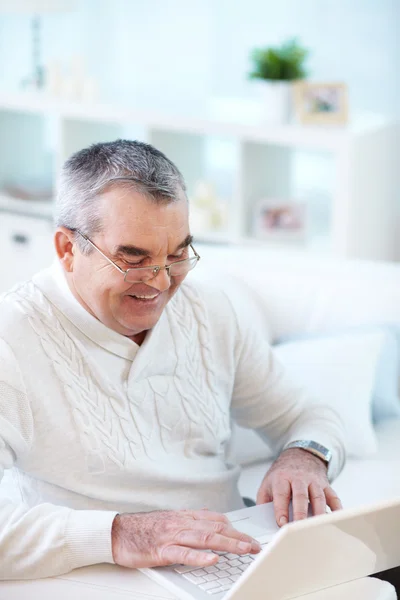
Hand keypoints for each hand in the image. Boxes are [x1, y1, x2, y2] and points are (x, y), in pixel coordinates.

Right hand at [111, 509, 260, 568]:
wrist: (116, 532)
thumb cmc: (142, 529)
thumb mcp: (169, 520)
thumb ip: (188, 521)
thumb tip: (208, 521)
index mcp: (184, 516)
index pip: (216, 519)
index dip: (235, 528)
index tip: (249, 536)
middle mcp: (181, 523)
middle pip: (216, 528)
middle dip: (239, 537)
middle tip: (255, 546)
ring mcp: (172, 536)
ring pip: (205, 538)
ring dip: (228, 544)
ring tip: (244, 550)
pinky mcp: (161, 550)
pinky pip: (183, 553)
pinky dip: (200, 556)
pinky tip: (212, 559)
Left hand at [256, 448, 341, 525]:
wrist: (300, 455)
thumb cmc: (282, 473)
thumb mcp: (268, 482)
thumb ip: (264, 500)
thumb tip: (264, 521)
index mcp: (282, 478)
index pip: (281, 493)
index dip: (281, 509)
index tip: (281, 523)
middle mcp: (299, 478)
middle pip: (301, 496)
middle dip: (300, 513)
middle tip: (299, 528)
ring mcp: (314, 481)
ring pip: (318, 497)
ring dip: (318, 513)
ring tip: (317, 528)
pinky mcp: (325, 485)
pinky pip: (333, 497)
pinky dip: (337, 509)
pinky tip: (336, 519)